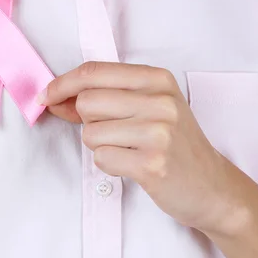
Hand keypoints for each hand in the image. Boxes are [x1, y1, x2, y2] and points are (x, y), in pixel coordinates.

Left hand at [41, 61, 254, 234]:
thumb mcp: (148, 108)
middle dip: (88, 121)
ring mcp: (158, 132)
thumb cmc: (174, 144)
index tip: (46, 96)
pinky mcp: (152, 163)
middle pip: (87, 102)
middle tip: (114, 133)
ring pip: (90, 133)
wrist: (212, 186)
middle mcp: (160, 101)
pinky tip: (133, 165)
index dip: (62, 84)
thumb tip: (53, 97)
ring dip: (100, 146)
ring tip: (129, 150)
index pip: (94, 71)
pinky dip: (109, 164)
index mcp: (157, 79)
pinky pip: (102, 159)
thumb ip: (103, 98)